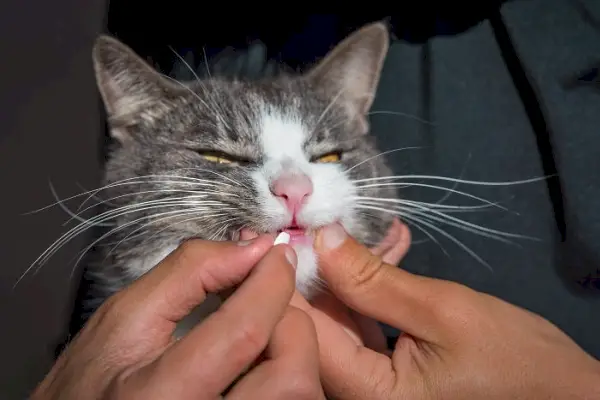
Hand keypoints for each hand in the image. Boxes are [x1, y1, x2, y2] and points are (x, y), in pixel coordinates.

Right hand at [32, 236, 323, 399]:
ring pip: (301, 395)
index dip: (271, 282)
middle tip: (266, 302)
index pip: (243, 332)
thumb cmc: (96, 380)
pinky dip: (287, 373)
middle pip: (290, 377)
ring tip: (260, 331)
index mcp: (163, 397)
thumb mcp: (126, 316)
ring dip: (292, 350)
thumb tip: (256, 249)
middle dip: (289, 324)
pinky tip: (259, 358)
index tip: (276, 255)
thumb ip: (189, 273)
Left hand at [293, 223, 599, 399]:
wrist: (557, 393)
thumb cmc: (511, 359)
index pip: (305, 332)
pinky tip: (388, 251)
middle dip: (321, 269)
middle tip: (329, 222)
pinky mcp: (382, 372)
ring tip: (370, 232)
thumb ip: (374, 281)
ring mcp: (367, 385)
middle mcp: (356, 395)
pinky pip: (360, 325)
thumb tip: (320, 238)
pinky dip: (370, 289)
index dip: (290, 280)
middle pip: (315, 325)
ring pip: (336, 320)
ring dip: (350, 273)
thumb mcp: (444, 311)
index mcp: (367, 394)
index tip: (291, 231)